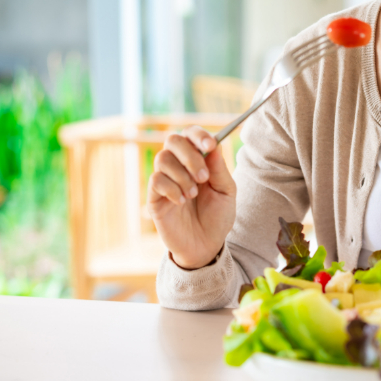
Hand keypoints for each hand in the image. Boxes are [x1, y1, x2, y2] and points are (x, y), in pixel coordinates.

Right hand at [147, 126, 235, 268]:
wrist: (207, 246)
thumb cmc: (218, 217)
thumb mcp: (226, 192)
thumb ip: (220, 170)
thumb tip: (214, 146)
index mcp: (198, 160)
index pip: (190, 134)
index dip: (198, 135)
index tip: (210, 145)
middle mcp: (179, 166)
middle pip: (173, 140)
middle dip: (190, 156)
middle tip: (203, 177)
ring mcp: (165, 180)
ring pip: (163, 159)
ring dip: (182, 175)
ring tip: (193, 194)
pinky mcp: (154, 197)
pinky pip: (156, 180)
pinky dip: (172, 189)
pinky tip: (181, 202)